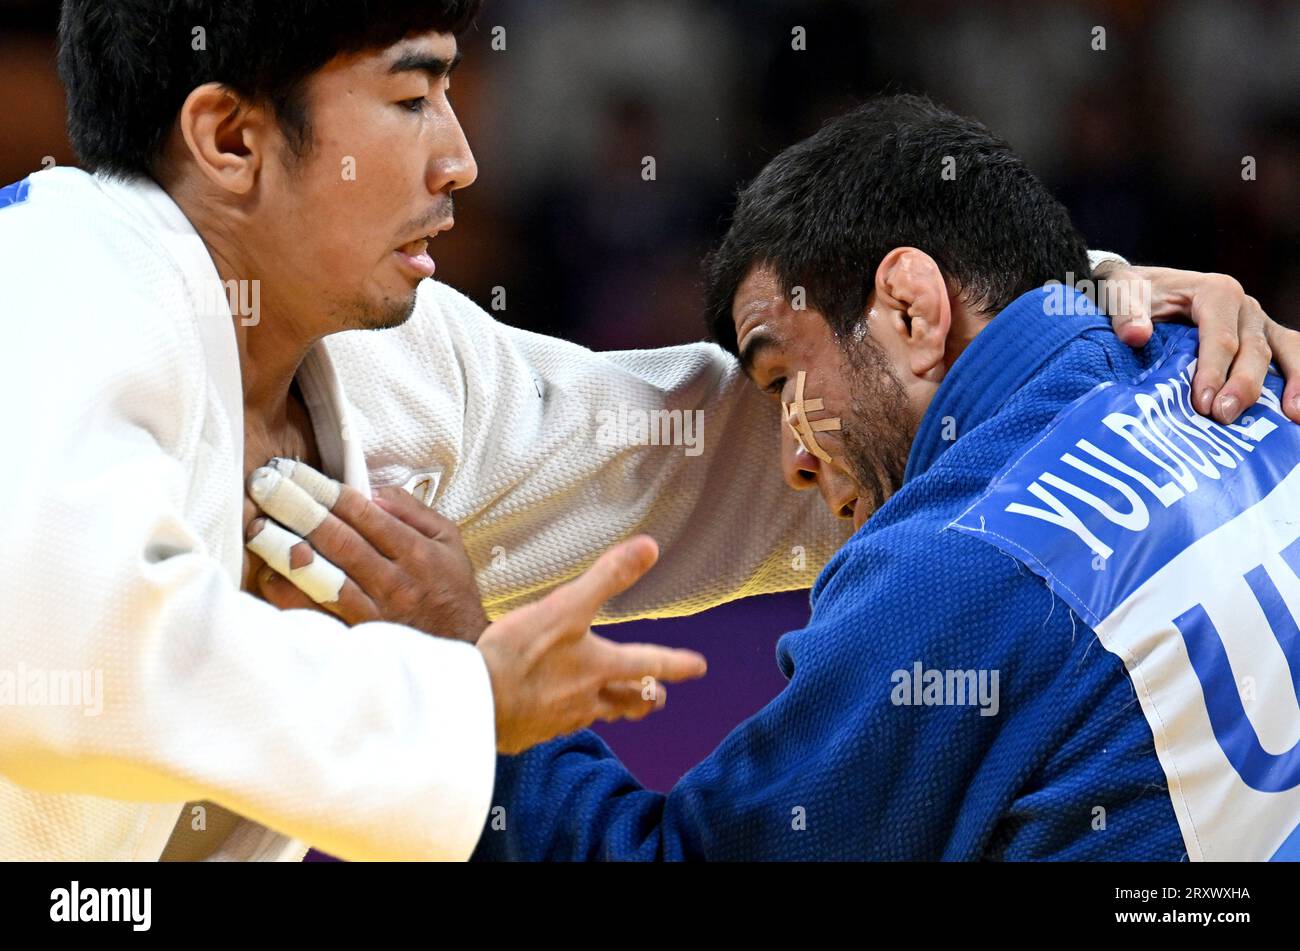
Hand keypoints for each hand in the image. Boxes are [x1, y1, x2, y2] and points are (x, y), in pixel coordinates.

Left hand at [245, 458, 488, 642]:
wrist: (462, 648)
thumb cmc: (451, 591)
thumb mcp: (448, 541)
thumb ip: (413, 512)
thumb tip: (372, 492)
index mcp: (416, 552)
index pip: (363, 513)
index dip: (325, 490)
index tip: (296, 473)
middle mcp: (394, 580)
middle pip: (338, 538)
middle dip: (299, 508)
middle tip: (265, 486)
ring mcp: (374, 611)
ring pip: (324, 575)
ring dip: (287, 549)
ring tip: (257, 527)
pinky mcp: (358, 637)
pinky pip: (318, 614)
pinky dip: (291, 595)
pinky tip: (269, 575)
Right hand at [478, 535, 707, 753]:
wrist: (472, 704)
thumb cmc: (518, 654)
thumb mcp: (565, 607)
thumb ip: (607, 578)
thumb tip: (650, 547)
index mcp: (600, 668)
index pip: (650, 664)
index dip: (677, 664)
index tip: (698, 667)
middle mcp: (587, 699)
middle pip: (628, 702)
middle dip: (646, 698)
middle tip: (659, 699)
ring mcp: (559, 720)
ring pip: (596, 716)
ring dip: (612, 710)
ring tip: (615, 708)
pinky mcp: (532, 732)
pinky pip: (559, 726)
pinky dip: (567, 718)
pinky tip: (557, 714)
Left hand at [1093, 263, 1299, 424]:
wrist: (1141, 288)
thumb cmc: (1133, 292)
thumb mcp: (1121, 291)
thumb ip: (1126, 312)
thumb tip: (1136, 336)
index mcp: (1215, 292)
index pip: (1220, 337)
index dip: (1213, 371)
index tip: (1201, 403)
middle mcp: (1243, 307)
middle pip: (1252, 350)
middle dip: (1242, 386)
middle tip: (1223, 416)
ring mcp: (1257, 324)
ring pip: (1280, 353)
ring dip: (1290, 385)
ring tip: (1293, 416)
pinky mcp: (1262, 339)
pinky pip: (1289, 355)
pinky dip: (1299, 378)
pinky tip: (1297, 410)